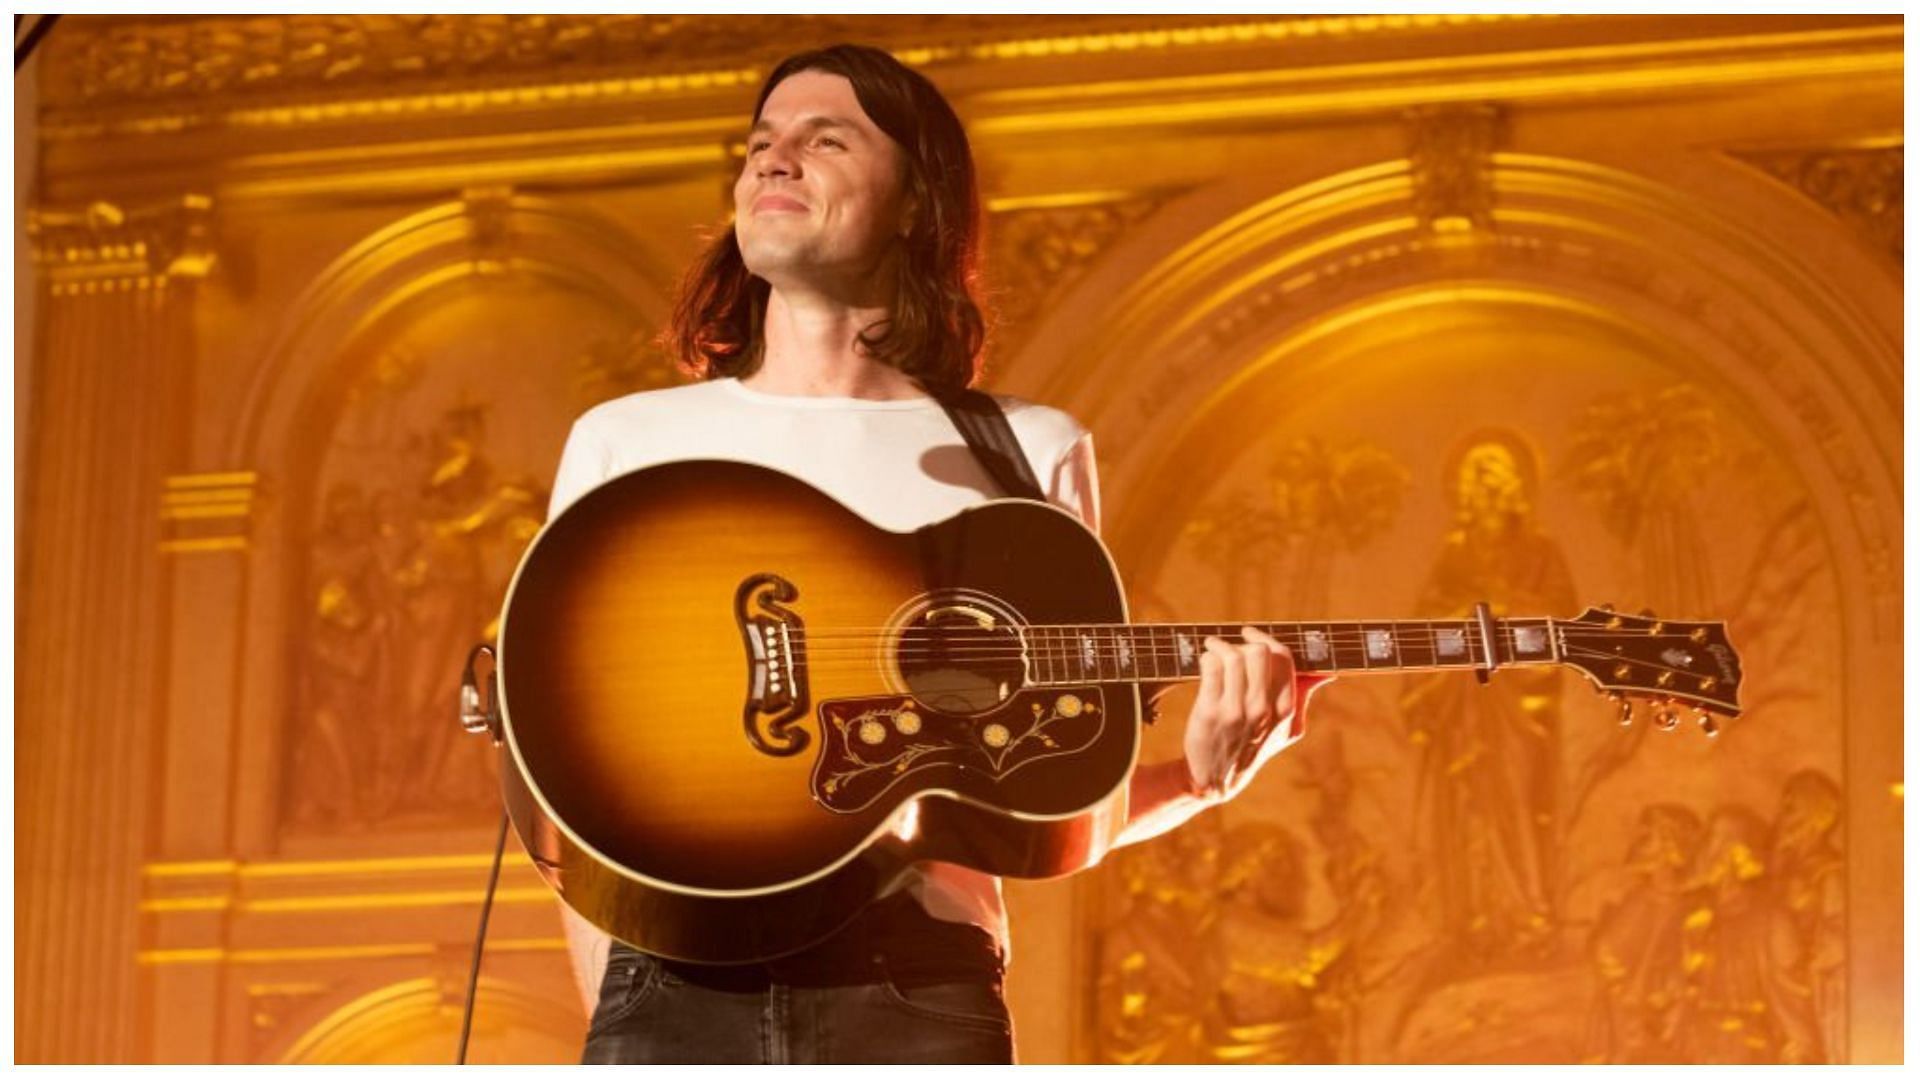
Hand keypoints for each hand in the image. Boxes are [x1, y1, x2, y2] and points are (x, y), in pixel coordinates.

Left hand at [1182, 626, 1325, 801]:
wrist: (1216, 779)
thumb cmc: (1253, 747)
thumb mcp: (1286, 728)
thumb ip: (1304, 696)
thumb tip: (1327, 673)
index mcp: (1285, 710)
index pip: (1283, 658)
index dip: (1266, 639)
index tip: (1251, 634)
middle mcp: (1262, 710)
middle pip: (1259, 652)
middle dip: (1243, 642)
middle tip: (1232, 646)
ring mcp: (1236, 711)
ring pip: (1233, 657)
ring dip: (1220, 645)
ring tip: (1213, 647)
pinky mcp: (1209, 713)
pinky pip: (1210, 667)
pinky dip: (1207, 657)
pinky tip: (1205, 661)